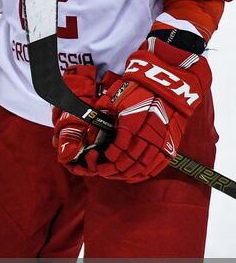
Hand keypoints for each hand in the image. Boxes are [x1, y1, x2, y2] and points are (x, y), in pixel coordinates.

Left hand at [62, 40, 209, 181]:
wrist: (169, 86)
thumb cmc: (139, 89)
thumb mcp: (115, 97)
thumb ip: (103, 113)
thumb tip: (91, 126)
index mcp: (132, 122)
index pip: (118, 148)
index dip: (107, 158)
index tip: (99, 160)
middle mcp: (148, 134)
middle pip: (130, 160)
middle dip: (114, 169)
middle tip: (103, 171)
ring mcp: (162, 141)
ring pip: (144, 165)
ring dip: (128, 173)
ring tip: (116, 175)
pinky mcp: (171, 144)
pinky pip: (158, 164)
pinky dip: (146, 173)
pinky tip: (135, 176)